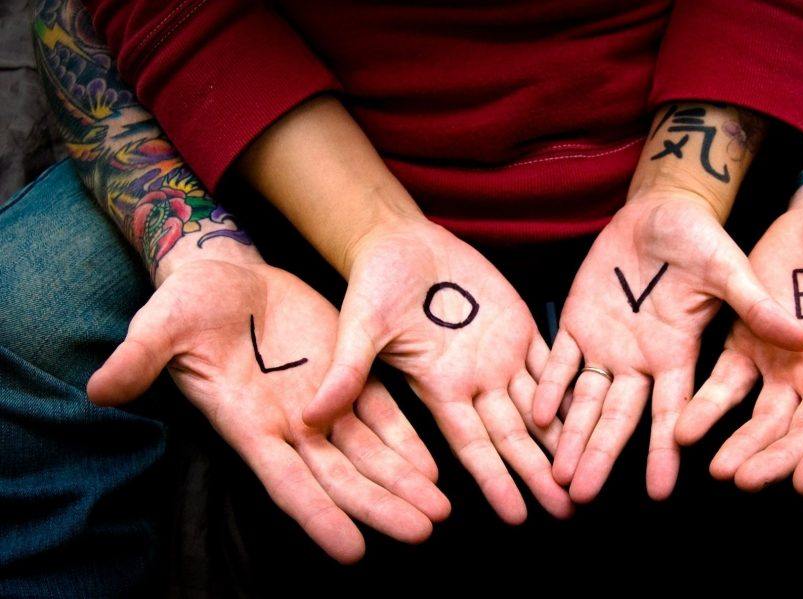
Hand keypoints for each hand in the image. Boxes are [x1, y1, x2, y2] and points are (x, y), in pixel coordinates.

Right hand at [86, 257, 449, 562]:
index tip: (351, 550)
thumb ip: (139, 358)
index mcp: (247, 423)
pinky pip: (381, 411)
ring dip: (402, 481)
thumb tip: (99, 388)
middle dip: (380, 506)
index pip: (286, 482)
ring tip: (439, 511)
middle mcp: (289, 425)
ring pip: (368, 453)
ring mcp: (319, 402)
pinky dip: (406, 438)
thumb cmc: (187, 304)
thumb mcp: (161, 325)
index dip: (317, 515)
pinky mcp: (344, 373)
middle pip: (341, 477)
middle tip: (422, 532)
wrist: (225, 273)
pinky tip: (434, 465)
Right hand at [303, 218, 571, 522]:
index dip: (494, 480)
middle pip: (514, 435)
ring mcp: (500, 354)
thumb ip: (347, 370)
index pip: (472, 445)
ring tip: (588, 468)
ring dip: (563, 437)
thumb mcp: (360, 324)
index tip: (516, 516)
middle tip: (569, 507)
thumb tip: (312, 417)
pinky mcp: (518, 327)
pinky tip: (596, 410)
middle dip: (539, 472)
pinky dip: (573, 386)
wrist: (402, 241)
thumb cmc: (375, 281)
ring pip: (540, 406)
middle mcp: (475, 380)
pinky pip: (554, 361)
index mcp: (440, 386)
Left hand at [533, 192, 802, 501]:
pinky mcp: (578, 321)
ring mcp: (606, 344)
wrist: (659, 209)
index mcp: (678, 355)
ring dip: (570, 434)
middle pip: (618, 418)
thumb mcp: (729, 270)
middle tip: (580, 497)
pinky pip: (559, 360)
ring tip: (555, 475)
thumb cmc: (700, 239)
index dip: (664, 452)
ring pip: (585, 399)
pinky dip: (548, 385)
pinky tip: (537, 414)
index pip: (670, 414)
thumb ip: (755, 306)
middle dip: (599, 455)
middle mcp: (640, 360)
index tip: (659, 493)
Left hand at [675, 181, 802, 494]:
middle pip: (802, 431)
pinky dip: (707, 405)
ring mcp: (784, 363)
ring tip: (719, 470)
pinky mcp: (747, 340)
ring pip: (763, 417)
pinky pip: (725, 381)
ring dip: (742, 445)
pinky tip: (682, 428)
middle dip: (776, 458)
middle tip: (748, 483)